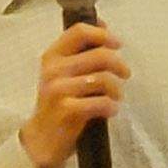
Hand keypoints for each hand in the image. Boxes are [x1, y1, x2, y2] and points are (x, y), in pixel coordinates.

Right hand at [22, 18, 129, 167]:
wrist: (42, 139)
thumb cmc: (57, 103)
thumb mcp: (62, 74)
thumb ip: (79, 53)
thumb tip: (104, 28)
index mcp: (52, 56)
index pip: (79, 32)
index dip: (103, 34)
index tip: (117, 43)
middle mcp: (54, 70)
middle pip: (99, 55)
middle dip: (119, 65)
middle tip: (125, 74)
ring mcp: (59, 90)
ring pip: (103, 79)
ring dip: (117, 89)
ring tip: (116, 97)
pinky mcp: (68, 110)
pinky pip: (102, 102)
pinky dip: (111, 106)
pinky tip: (110, 110)